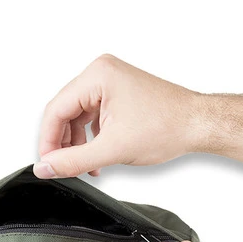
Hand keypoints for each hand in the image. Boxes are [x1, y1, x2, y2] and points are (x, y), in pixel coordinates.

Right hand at [34, 54, 202, 178]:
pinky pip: (92, 116)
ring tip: (85, 167)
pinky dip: (91, 138)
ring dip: (78, 144)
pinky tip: (97, 158)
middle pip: (65, 112)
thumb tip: (44, 169)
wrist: (199, 124)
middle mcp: (101, 72)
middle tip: (63, 168)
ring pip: (77, 116)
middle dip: (63, 144)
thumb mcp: (112, 150)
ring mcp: (110, 82)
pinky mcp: (117, 93)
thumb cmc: (167, 127)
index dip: (47, 141)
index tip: (47, 165)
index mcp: (97, 75)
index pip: (56, 110)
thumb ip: (73, 161)